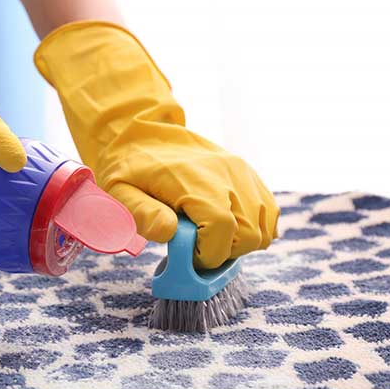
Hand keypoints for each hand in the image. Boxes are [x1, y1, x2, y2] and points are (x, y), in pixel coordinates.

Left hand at [34, 21, 277, 267]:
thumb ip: (142, 213)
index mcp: (193, 178)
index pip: (221, 228)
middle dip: (223, 252)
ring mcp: (242, 172)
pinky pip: (269, 214)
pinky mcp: (249, 175)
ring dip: (238, 243)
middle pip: (248, 234)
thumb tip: (170, 232)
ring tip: (208, 236)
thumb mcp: (121, 190)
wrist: (146, 132)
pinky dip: (253, 229)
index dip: (207, 254)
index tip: (187, 256)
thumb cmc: (131, 167)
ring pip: (264, 228)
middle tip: (196, 247)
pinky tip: (225, 227)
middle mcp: (226, 173)